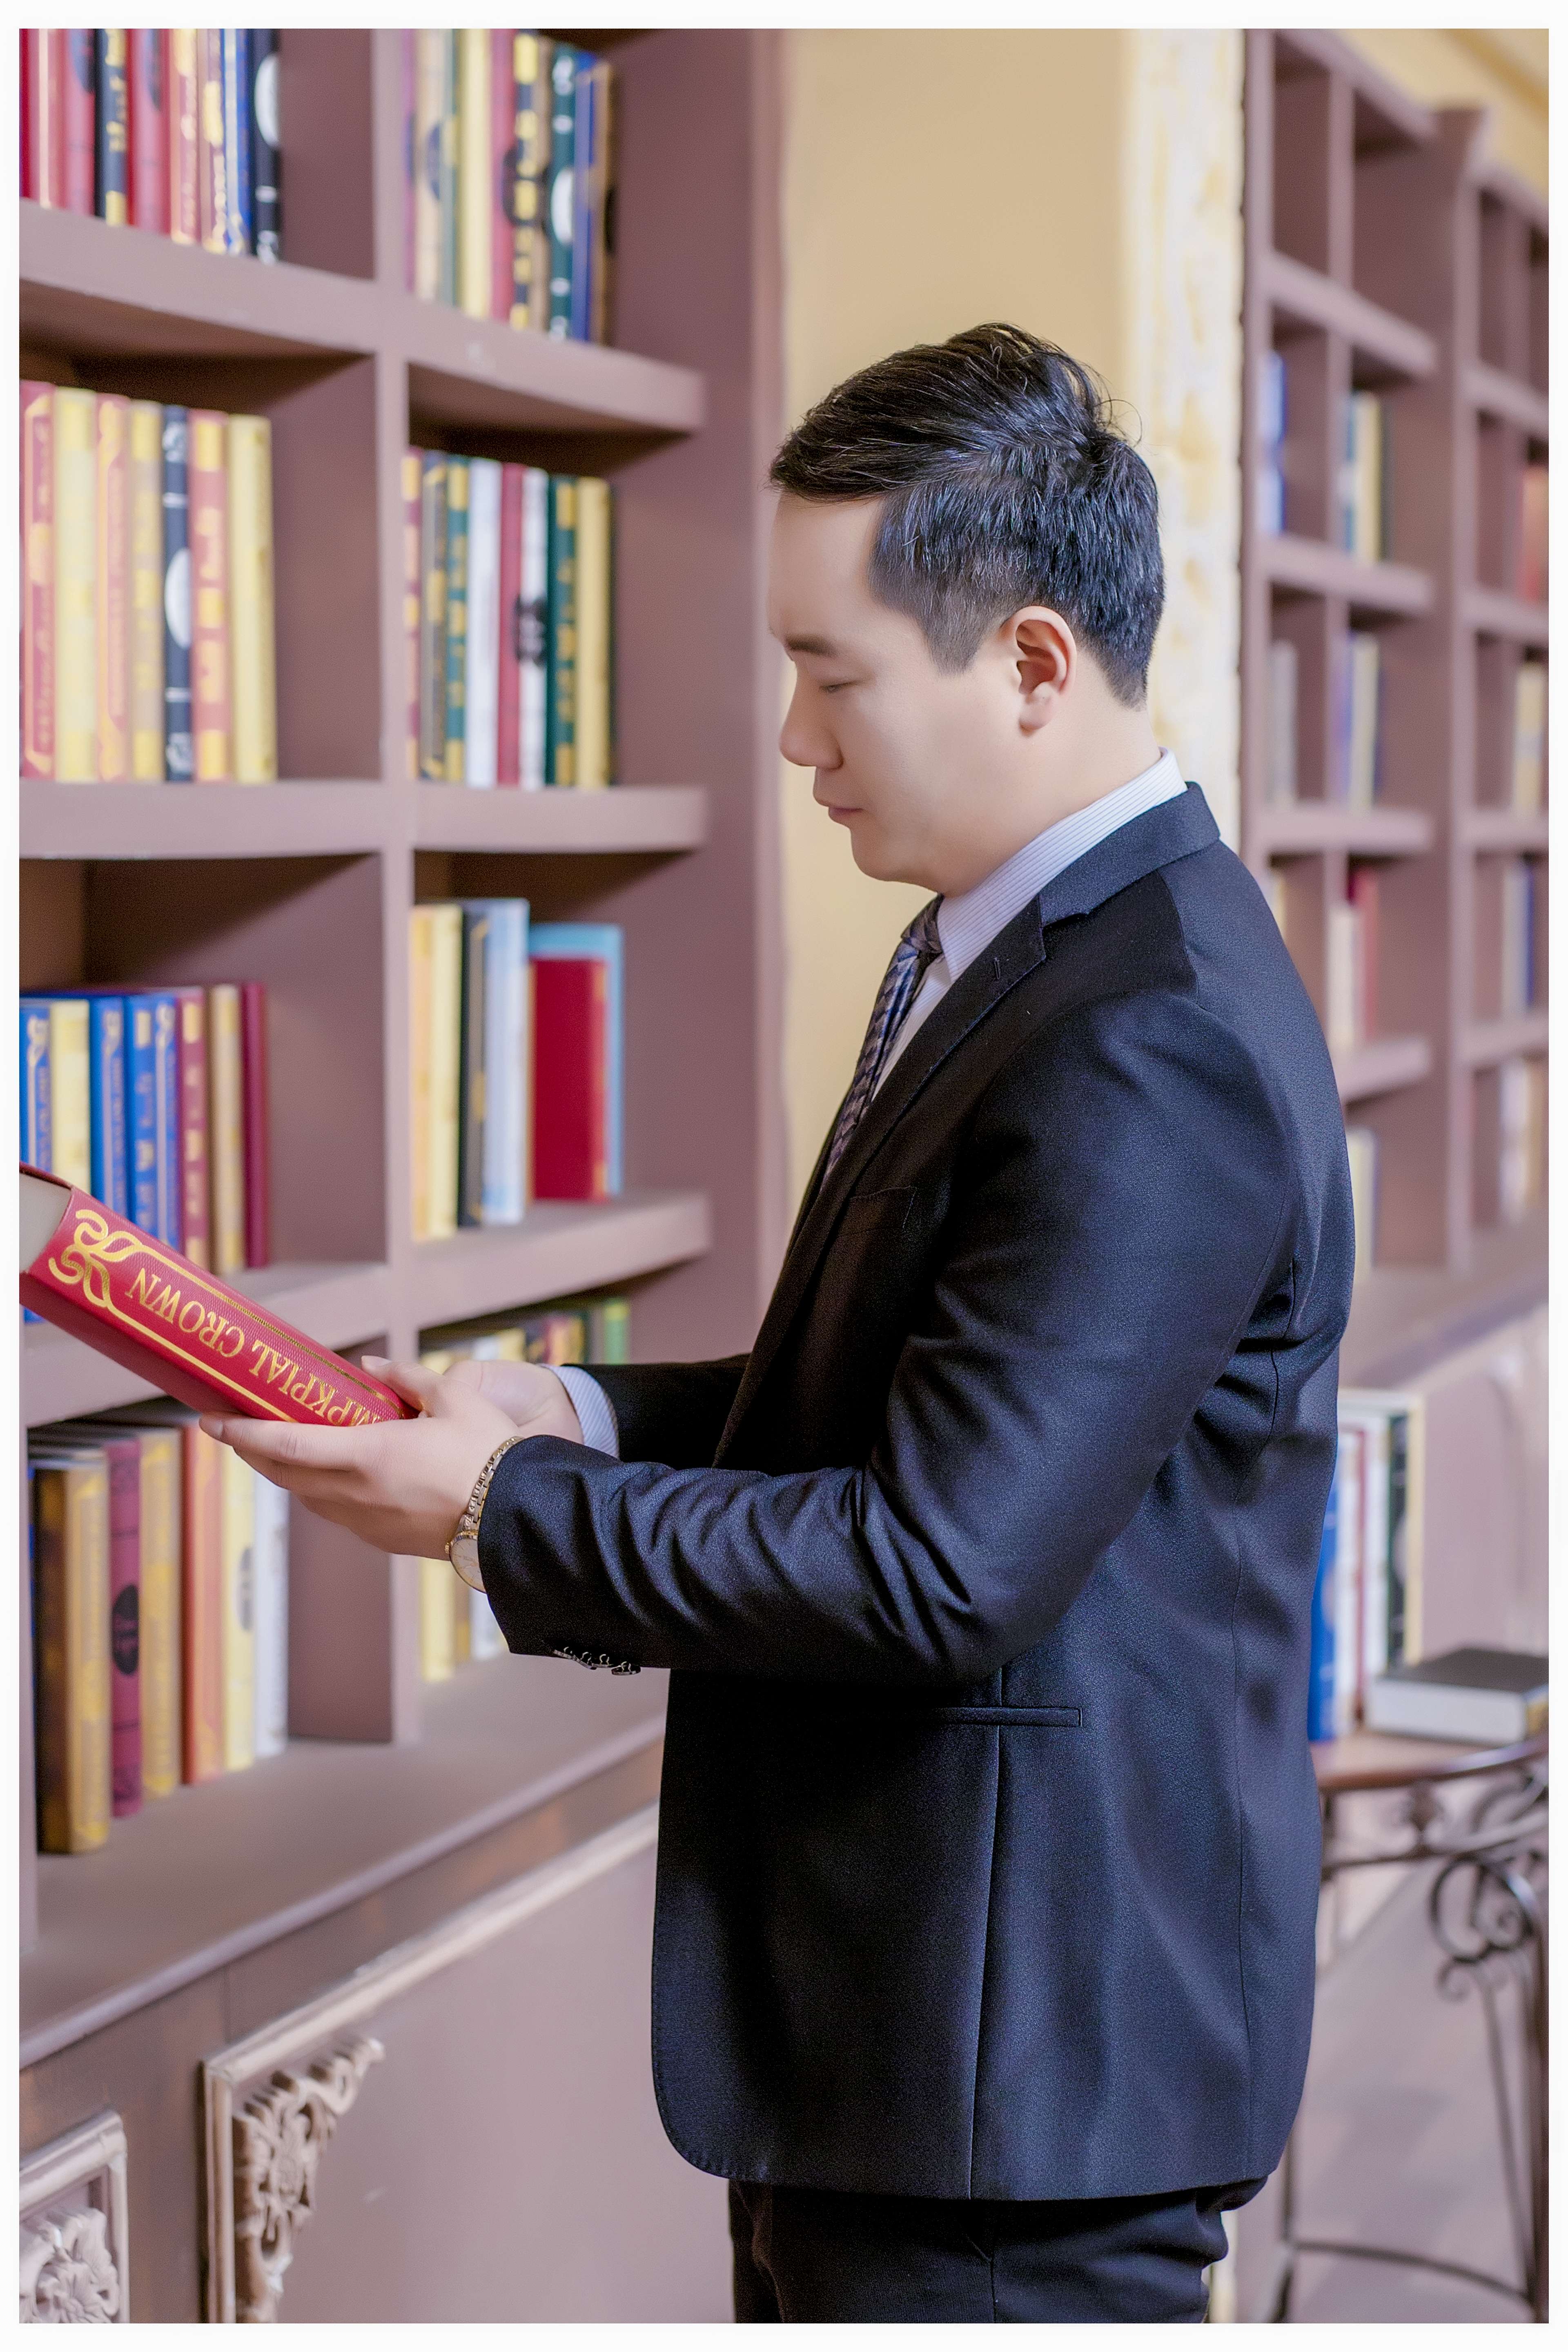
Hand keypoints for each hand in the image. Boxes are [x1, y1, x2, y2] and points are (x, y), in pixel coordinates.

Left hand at [197, 1353, 576, 1558]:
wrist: (517, 1518)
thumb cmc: (489, 1453)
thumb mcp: (454, 1398)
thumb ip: (408, 1378)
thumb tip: (372, 1364)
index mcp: (366, 1456)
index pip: (284, 1444)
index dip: (241, 1432)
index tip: (209, 1420)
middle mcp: (355, 1494)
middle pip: (283, 1473)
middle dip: (252, 1451)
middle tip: (233, 1428)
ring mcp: (366, 1523)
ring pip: (307, 1496)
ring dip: (284, 1472)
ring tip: (277, 1449)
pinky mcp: (382, 1540)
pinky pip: (335, 1512)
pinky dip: (318, 1490)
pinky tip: (328, 1475)